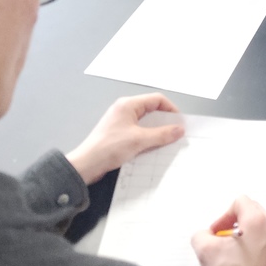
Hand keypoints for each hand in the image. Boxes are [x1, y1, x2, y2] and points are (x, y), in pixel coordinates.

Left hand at [66, 94, 183, 184]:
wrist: (86, 165)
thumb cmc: (110, 147)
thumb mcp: (139, 140)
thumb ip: (162, 134)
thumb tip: (179, 129)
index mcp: (128, 105)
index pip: (156, 99)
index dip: (171, 109)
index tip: (179, 122)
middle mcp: (124, 110)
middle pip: (151, 110)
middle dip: (165, 121)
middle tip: (175, 132)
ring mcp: (120, 122)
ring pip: (145, 122)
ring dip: (156, 131)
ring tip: (166, 141)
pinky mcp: (118, 133)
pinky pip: (138, 131)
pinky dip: (147, 137)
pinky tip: (152, 147)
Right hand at [191, 196, 265, 265]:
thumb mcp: (205, 249)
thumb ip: (202, 234)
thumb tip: (207, 235)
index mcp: (258, 220)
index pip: (240, 202)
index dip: (223, 215)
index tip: (216, 232)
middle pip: (251, 210)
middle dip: (233, 222)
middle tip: (221, 238)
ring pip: (257, 224)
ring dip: (242, 231)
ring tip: (230, 249)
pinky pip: (263, 237)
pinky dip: (251, 241)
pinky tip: (239, 256)